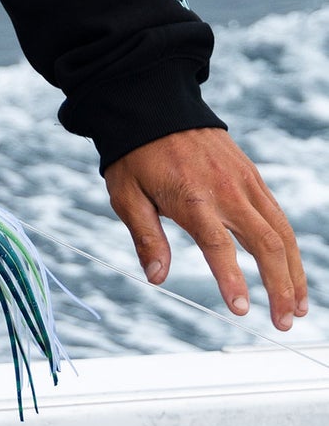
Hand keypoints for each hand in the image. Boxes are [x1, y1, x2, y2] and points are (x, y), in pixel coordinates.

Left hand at [104, 128, 308, 331]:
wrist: (152, 102)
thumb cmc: (134, 152)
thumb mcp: (125, 193)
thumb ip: (145, 237)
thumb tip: (158, 278)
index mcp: (192, 197)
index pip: (219, 245)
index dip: (232, 280)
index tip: (242, 310)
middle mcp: (226, 189)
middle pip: (265, 243)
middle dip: (281, 287)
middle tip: (284, 322)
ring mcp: (244, 180)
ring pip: (282, 231)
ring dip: (294, 271)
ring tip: (299, 306)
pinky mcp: (251, 174)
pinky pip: (277, 214)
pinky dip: (290, 245)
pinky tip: (291, 268)